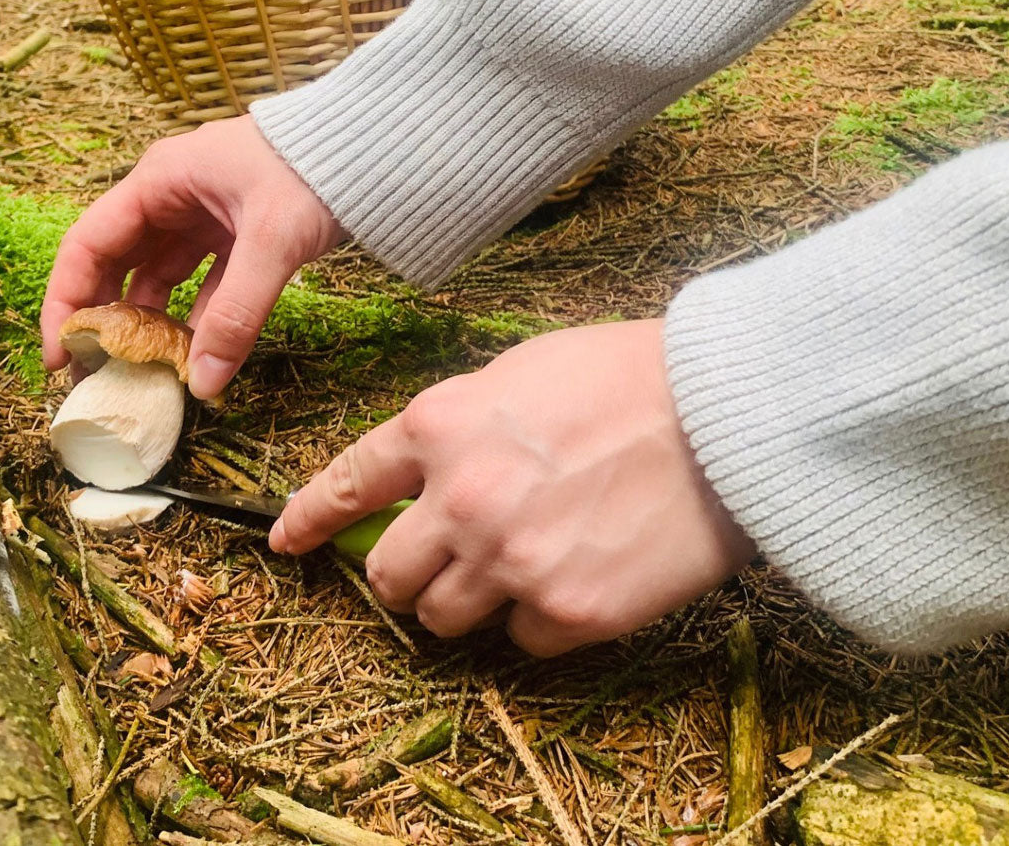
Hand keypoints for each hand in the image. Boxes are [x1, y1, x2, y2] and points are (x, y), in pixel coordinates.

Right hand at [41, 115, 343, 398]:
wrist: (373, 144)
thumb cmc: (314, 170)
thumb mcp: (272, 242)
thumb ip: (236, 313)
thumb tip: (204, 384)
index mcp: (161, 181)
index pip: (88, 245)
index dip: (67, 302)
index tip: (60, 357)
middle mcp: (173, 195)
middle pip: (118, 264)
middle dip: (106, 320)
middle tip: (99, 377)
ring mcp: (206, 213)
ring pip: (162, 277)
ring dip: (154, 323)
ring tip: (146, 375)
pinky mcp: (239, 231)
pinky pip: (204, 282)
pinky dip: (199, 317)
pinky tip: (198, 356)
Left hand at [270, 320, 753, 655]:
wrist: (721, 414)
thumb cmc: (625, 375)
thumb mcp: (519, 371)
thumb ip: (458, 426)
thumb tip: (425, 477)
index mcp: (441, 425)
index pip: (348, 482)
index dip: (309, 517)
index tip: (287, 542)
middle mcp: (462, 499)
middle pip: (386, 575)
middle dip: (402, 572)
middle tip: (437, 561)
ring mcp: (512, 561)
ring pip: (443, 618)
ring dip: (465, 599)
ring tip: (516, 564)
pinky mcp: (567, 611)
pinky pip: (521, 638)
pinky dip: (538, 616)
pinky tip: (577, 573)